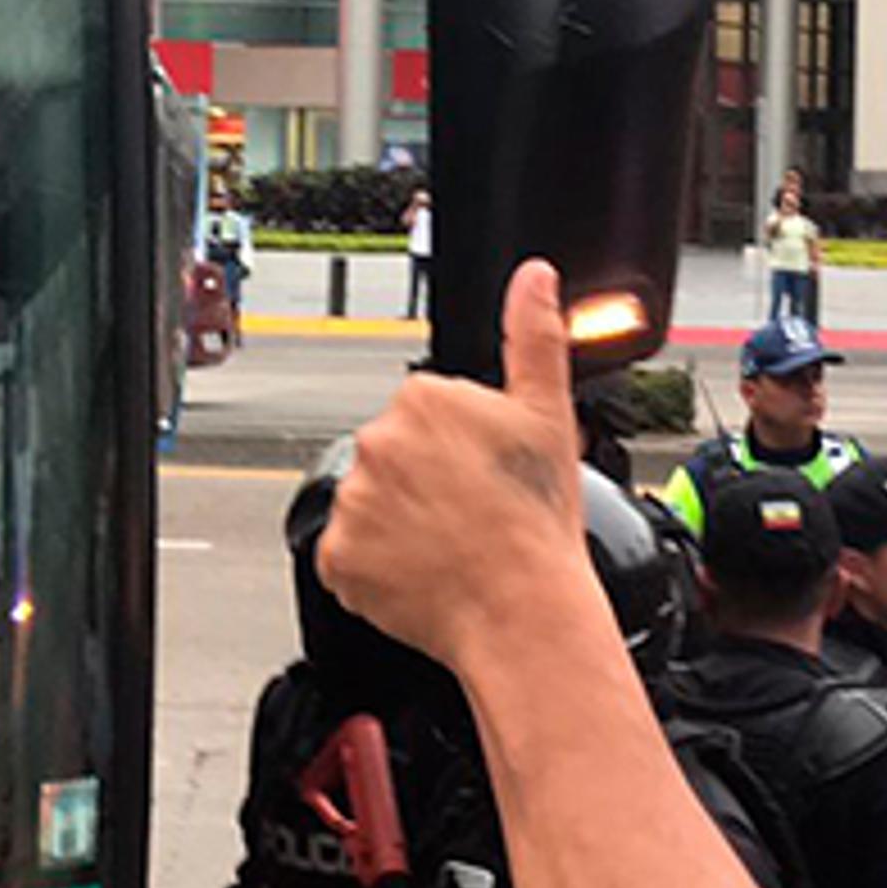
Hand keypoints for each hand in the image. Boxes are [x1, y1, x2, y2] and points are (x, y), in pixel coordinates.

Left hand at [316, 261, 595, 676]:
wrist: (522, 610)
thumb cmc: (539, 522)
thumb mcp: (550, 417)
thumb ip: (534, 337)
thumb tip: (534, 278)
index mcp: (424, 399)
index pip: (428, 415)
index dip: (462, 449)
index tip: (486, 477)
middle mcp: (377, 442)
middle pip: (396, 457)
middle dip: (426, 481)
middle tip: (472, 514)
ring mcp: (353, 502)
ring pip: (372, 505)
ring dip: (400, 523)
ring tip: (451, 546)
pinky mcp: (337, 556)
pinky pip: (351, 555)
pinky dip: (378, 567)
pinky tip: (422, 571)